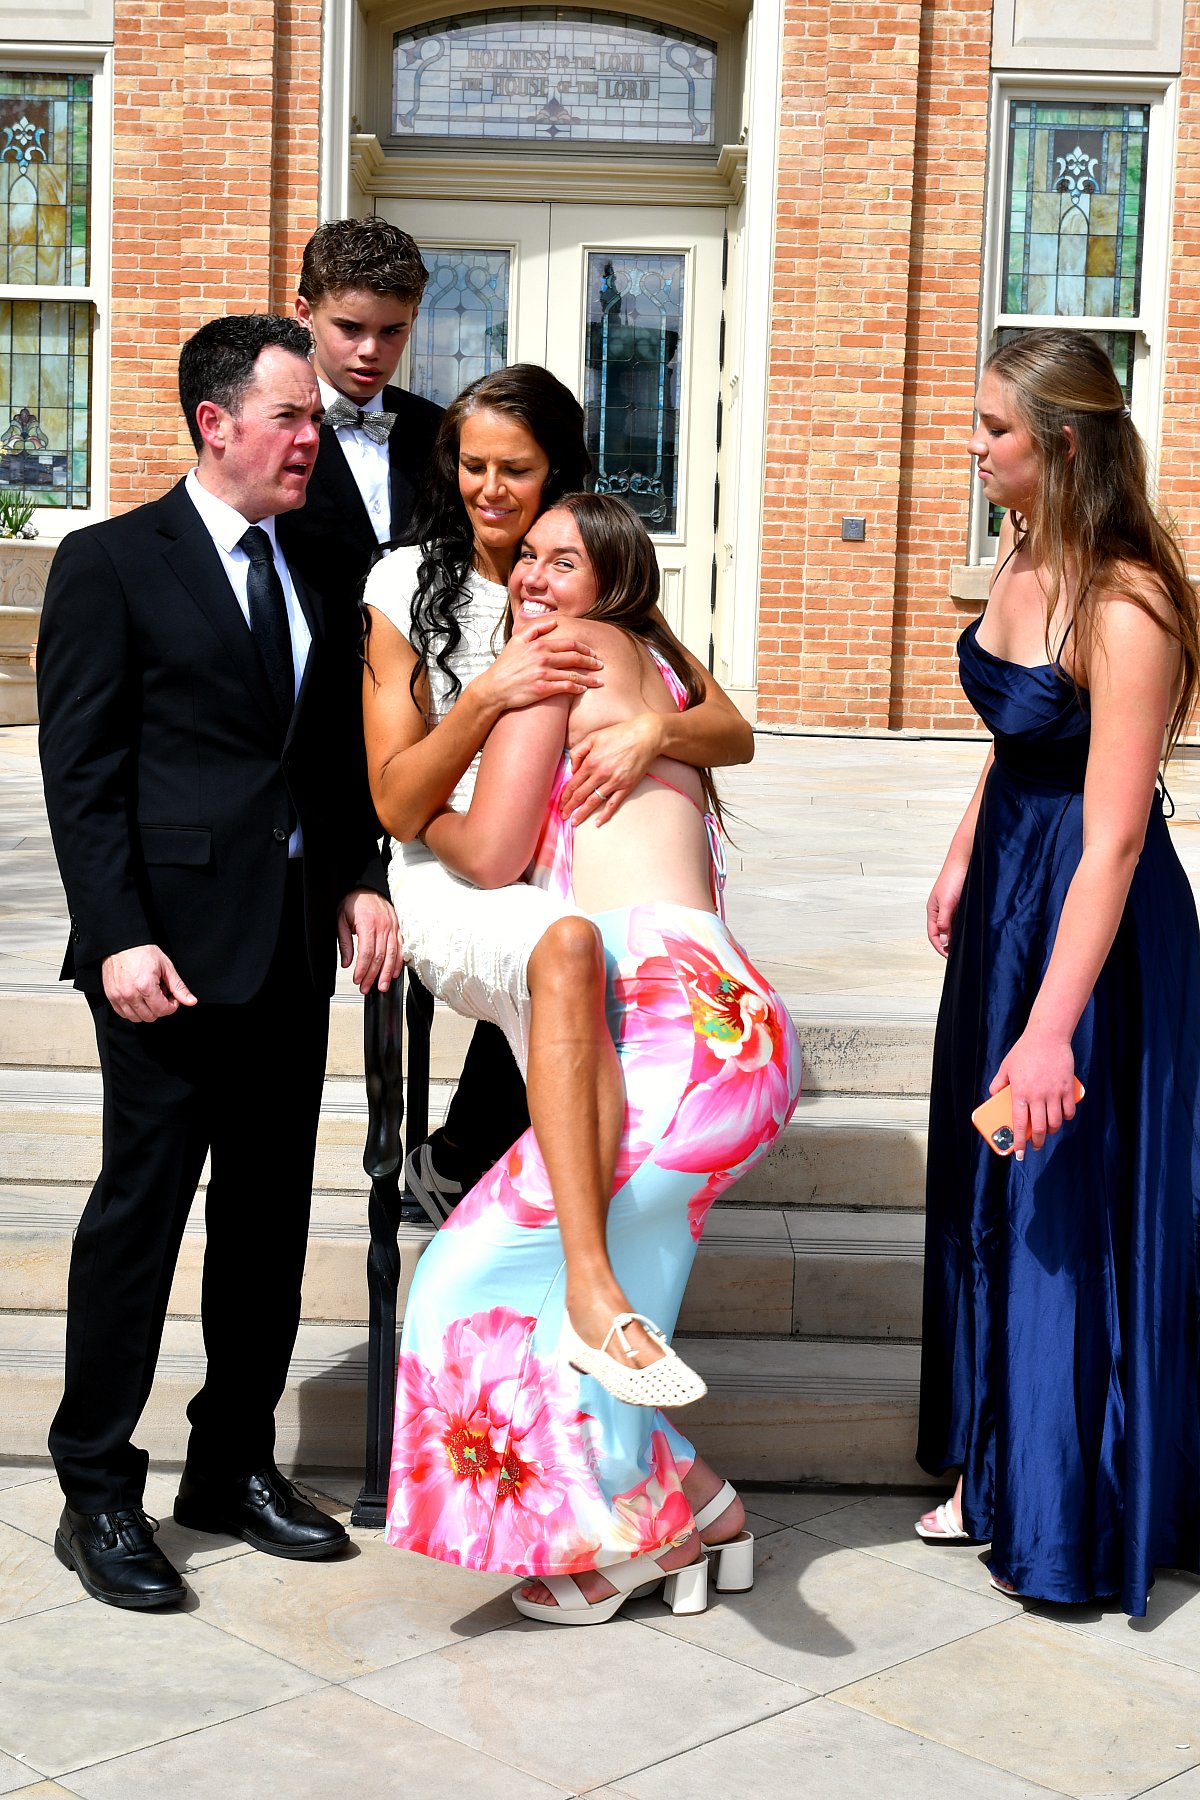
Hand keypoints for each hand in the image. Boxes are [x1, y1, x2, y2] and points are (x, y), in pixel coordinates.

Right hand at [101, 944, 196, 1022]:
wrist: (122, 944)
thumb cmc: (142, 952)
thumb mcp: (166, 967)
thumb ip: (179, 987)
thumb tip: (190, 1001)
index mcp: (145, 987)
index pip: (163, 1010)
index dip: (172, 1005)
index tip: (171, 997)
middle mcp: (130, 994)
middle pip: (151, 1017)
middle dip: (159, 1008)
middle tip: (160, 993)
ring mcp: (118, 997)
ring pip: (137, 1018)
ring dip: (146, 1010)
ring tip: (148, 995)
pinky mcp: (111, 996)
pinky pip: (123, 1014)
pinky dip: (133, 1010)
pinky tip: (138, 998)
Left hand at [337, 889, 401, 993]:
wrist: (366, 887)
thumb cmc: (353, 902)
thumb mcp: (341, 920)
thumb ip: (345, 943)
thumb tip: (347, 963)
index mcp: (368, 924)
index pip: (367, 953)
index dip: (363, 969)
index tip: (358, 979)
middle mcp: (383, 926)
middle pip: (381, 957)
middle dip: (374, 975)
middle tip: (367, 988)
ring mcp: (393, 926)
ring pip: (393, 954)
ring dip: (388, 973)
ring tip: (383, 986)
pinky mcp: (398, 927)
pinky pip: (401, 947)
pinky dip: (398, 962)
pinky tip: (395, 972)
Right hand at [476, 617, 603, 713]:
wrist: (494, 687)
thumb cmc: (505, 665)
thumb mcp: (516, 641)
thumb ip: (535, 629)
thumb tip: (553, 621)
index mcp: (539, 645)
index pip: (570, 644)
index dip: (584, 649)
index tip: (592, 653)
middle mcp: (543, 658)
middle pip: (575, 657)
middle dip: (591, 662)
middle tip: (600, 665)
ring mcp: (543, 673)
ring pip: (573, 673)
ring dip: (589, 678)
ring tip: (599, 681)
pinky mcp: (543, 688)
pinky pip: (565, 687)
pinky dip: (577, 688)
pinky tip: (584, 689)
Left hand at [561, 714, 662, 825]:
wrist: (646, 736)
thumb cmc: (619, 734)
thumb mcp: (594, 737)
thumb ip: (579, 751)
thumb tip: (572, 768)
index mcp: (591, 762)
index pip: (574, 783)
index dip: (566, 795)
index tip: (561, 803)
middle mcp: (600, 774)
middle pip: (581, 794)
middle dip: (570, 806)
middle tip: (563, 816)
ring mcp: (614, 781)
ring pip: (594, 801)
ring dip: (583, 813)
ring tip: (575, 822)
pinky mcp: (627, 786)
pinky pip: (613, 803)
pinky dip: (605, 814)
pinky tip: (598, 822)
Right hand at [926, 856, 968, 956]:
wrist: (965, 860)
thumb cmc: (953, 877)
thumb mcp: (947, 902)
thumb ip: (944, 921)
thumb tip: (943, 940)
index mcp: (933, 910)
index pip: (933, 934)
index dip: (939, 946)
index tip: (949, 956)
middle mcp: (941, 910)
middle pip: (942, 932)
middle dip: (948, 944)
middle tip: (958, 954)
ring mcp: (950, 906)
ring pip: (951, 926)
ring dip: (955, 936)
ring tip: (965, 945)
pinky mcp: (960, 903)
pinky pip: (959, 919)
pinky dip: (963, 927)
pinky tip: (970, 930)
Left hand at [989, 1028, 1077, 1159]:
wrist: (1047, 1036)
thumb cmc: (1024, 1051)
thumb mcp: (1006, 1067)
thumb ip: (998, 1083)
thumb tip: (993, 1095)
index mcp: (1019, 1093)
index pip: (1018, 1124)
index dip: (1019, 1142)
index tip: (1019, 1153)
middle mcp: (1037, 1096)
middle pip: (1038, 1128)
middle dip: (1036, 1142)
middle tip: (1034, 1146)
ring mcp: (1054, 1093)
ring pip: (1055, 1122)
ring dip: (1051, 1131)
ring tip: (1046, 1131)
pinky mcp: (1067, 1088)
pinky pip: (1068, 1111)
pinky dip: (1065, 1118)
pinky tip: (1061, 1117)